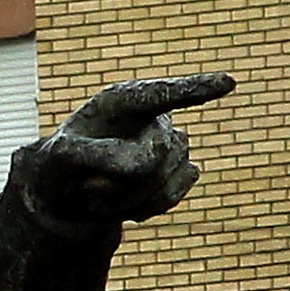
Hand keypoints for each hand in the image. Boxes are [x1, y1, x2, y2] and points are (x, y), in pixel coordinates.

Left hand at [16, 74, 235, 228]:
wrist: (70, 189)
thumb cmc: (61, 163)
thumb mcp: (60, 157)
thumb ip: (96, 154)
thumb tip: (144, 164)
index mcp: (124, 100)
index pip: (162, 94)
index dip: (196, 88)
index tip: (230, 82)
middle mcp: (154, 118)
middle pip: (155, 155)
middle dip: (118, 180)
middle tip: (87, 184)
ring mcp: (172, 145)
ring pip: (163, 180)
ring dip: (125, 198)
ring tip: (100, 192)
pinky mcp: (180, 172)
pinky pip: (170, 196)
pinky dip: (141, 208)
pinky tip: (123, 202)